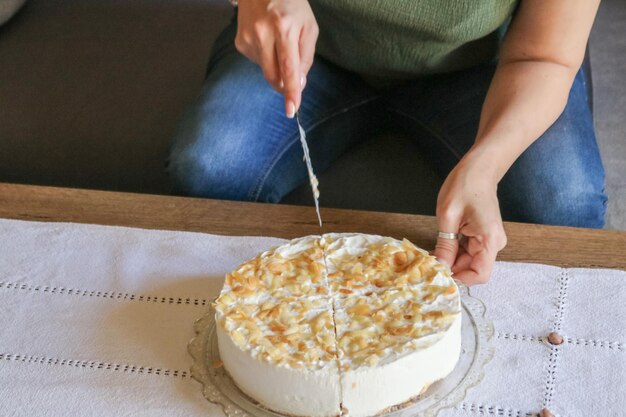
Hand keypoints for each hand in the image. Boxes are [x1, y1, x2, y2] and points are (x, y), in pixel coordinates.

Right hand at [235, 0, 318, 117]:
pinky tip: (267, 42)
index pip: (288, 68)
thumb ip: (306, 57)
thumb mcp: (309, 27)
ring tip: (279, 45)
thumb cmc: (292, 5)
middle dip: (284, 86)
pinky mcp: (240, 42)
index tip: (292, 110)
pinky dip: (266, 59)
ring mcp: (248, 38)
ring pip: (265, 71)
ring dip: (276, 67)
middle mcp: (263, 33)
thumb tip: (299, 84)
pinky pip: (257, 62)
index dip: (291, 91)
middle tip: (291, 85)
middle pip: (273, 76)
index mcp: (284, 28)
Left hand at [433, 152, 507, 284]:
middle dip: (450, 269)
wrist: (479, 169)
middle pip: (472, 269)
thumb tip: (440, 267)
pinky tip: (438, 249)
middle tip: (427, 268)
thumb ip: (445, 244)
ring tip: (430, 257)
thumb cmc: (464, 185)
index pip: (480, 275)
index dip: (460, 279)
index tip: (439, 275)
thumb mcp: (448, 215)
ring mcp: (489, 241)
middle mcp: (494, 244)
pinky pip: (468, 252)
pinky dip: (453, 253)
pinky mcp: (482, 237)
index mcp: (489, 240)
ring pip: (468, 262)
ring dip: (450, 261)